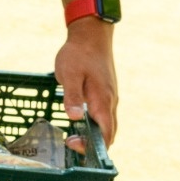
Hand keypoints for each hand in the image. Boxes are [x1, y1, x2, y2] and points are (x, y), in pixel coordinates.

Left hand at [54, 18, 116, 151]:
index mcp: (102, 100)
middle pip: (109, 133)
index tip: (74, 145)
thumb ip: (72, 96)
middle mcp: (110, 102)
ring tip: (72, 136)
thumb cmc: (78, 54)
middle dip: (93, 145)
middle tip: (70, 143)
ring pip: (107, 125)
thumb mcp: (69, 75)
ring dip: (94, 135)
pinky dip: (95, 125)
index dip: (94, 147)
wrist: (92, 34)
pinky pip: (104, 115)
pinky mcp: (106, 93)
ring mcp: (110, 97)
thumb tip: (74, 117)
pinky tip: (80, 123)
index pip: (106, 134)